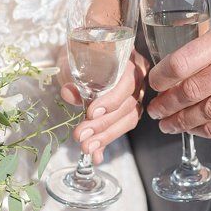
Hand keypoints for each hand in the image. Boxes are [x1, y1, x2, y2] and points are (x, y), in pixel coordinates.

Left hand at [60, 49, 149, 163]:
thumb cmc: (83, 55)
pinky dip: (107, 142)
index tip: (91, 112)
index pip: (127, 84)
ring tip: (86, 147)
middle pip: (128, 106)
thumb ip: (74, 77)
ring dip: (106, 136)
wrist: (85, 56)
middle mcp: (140, 80)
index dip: (111, 100)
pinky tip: (96, 155)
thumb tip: (69, 93)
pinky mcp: (129, 111)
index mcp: (131, 62)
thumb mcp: (75, 62)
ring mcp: (137, 97)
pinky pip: (121, 128)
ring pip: (128, 120)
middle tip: (82, 135)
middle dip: (103, 124)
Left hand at [147, 13, 210, 137]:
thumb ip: (206, 49)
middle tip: (155, 111)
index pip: (185, 61)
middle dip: (168, 104)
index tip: (153, 84)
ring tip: (170, 125)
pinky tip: (196, 129)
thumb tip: (168, 75)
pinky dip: (209, 130)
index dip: (162, 78)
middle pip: (195, 90)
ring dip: (184, 122)